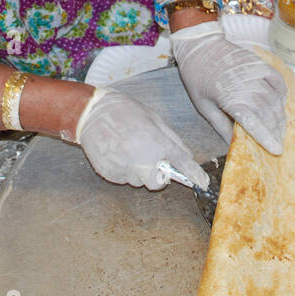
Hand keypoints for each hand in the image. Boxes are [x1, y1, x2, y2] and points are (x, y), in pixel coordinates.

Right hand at [76, 89, 208, 190]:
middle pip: (157, 183)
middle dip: (157, 175)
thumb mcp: (154, 119)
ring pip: (138, 181)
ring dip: (138, 171)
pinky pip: (123, 179)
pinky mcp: (110, 174)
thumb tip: (186, 156)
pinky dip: (123, 170)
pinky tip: (117, 152)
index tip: (203, 182)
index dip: (194, 174)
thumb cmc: (125, 112)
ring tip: (128, 149)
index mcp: (157, 143)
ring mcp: (125, 169)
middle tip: (149, 159)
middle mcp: (143, 159)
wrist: (91, 113)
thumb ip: (172, 140)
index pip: (182, 163)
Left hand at [170, 21, 287, 154]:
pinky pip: (278, 81)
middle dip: (276, 131)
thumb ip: (220, 125)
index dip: (266, 137)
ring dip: (280, 116)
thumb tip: (232, 144)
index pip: (253, 122)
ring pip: (275, 99)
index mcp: (229, 98)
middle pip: (268, 113)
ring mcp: (255, 73)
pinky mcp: (260, 64)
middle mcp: (246, 86)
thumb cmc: (197, 76)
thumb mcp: (203, 106)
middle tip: (279, 143)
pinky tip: (280, 105)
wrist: (200, 45)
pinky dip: (282, 95)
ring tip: (281, 130)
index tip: (276, 150)